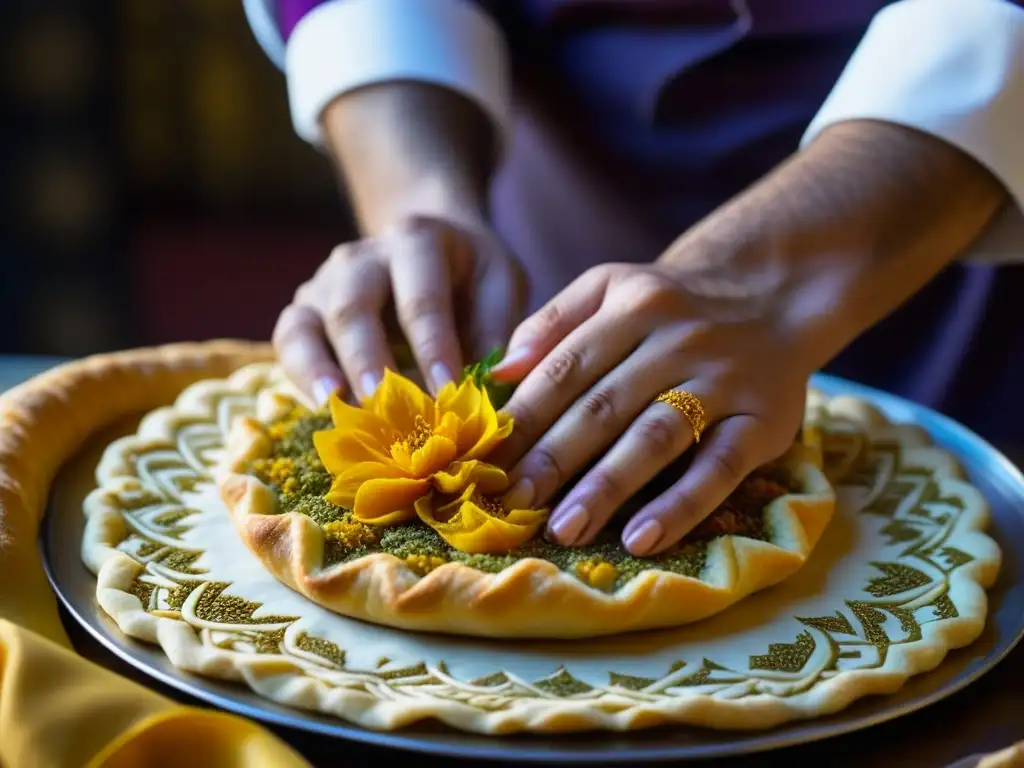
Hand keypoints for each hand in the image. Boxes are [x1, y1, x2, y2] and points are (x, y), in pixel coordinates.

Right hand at [273, 214, 525, 404]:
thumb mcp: (500, 283)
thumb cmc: (470, 275)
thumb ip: (502, 328)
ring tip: (334, 406)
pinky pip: (289, 342)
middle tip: (383, 404)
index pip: (422, 298)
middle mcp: (360, 258)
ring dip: (318, 368)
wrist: (426, 247)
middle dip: (368, 359)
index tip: (448, 391)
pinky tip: (321, 408)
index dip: (433, 347)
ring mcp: (324, 285)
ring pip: (307, 323)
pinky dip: (300, 376)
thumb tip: (503, 379)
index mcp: (416, 241)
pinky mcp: (303, 313)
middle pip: (353, 307)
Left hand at [487, 261, 814, 556]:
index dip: (524, 419)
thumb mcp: (612, 287)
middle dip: (553, 458)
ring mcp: (723, 382)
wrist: (773, 294)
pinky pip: (718, 469)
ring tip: (565, 528)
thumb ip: (553, 322)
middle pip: (604, 405)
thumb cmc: (671, 305)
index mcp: (631, 306)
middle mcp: (677, 340)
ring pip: (655, 437)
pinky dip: (680, 505)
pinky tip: (642, 539)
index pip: (565, 368)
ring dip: (606, 486)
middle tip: (512, 503)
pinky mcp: (762, 422)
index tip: (486, 462)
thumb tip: (500, 373)